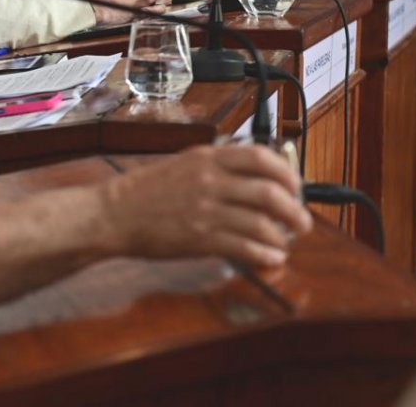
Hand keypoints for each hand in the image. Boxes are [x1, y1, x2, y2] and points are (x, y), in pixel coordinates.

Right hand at [99, 144, 312, 267]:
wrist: (114, 213)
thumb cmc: (147, 190)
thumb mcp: (185, 163)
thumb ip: (219, 166)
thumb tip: (258, 176)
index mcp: (208, 158)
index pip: (262, 158)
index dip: (288, 174)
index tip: (296, 187)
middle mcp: (211, 182)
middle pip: (270, 193)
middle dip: (295, 211)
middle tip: (301, 222)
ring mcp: (206, 211)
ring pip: (262, 224)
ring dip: (282, 237)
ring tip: (285, 243)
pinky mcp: (200, 239)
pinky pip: (245, 247)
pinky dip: (265, 254)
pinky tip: (271, 257)